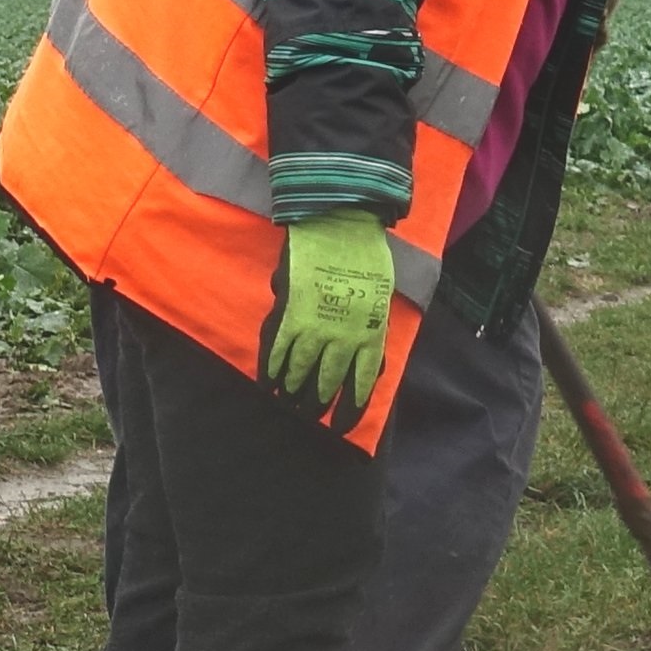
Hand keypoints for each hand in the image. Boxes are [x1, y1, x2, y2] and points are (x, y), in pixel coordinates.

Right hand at [257, 211, 397, 421]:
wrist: (341, 222)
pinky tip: (268, 384)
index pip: (360, 385)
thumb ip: (375, 332)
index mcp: (371, 334)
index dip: (348, 411)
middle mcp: (343, 338)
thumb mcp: (383, 300)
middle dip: (316, 404)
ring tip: (288, 403)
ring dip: (293, 392)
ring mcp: (315, 327)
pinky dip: (270, 369)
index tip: (340, 428)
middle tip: (308, 416)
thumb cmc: (368, 257)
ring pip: (300, 372)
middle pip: (327, 383)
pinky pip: (276, 350)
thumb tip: (374, 365)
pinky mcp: (290, 313)